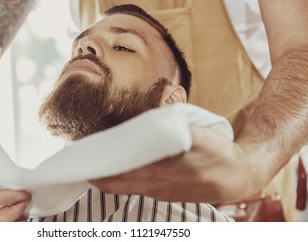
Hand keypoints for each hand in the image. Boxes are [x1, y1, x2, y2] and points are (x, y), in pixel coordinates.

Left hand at [90, 126, 252, 203]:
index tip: (84, 155)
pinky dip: (123, 180)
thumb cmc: (219, 152)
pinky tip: (121, 169)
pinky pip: (137, 189)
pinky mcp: (165, 196)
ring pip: (126, 188)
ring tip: (98, 162)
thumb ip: (169, 132)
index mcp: (163, 170)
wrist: (239, 177)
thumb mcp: (197, 136)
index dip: (100, 165)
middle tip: (84, 160)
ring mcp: (160, 193)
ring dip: (109, 177)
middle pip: (117, 183)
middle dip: (98, 173)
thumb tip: (143, 128)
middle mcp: (157, 186)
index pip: (121, 170)